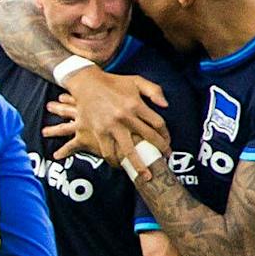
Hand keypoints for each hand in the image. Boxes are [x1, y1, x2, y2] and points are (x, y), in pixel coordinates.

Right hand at [43, 69, 170, 162]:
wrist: (86, 83)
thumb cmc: (113, 82)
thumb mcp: (137, 81)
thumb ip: (154, 91)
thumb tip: (166, 105)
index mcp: (136, 105)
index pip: (157, 123)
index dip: (165, 135)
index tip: (168, 143)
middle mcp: (125, 117)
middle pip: (147, 138)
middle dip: (158, 151)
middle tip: (163, 161)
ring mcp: (111, 126)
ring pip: (127, 150)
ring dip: (137, 164)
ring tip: (144, 174)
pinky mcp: (98, 132)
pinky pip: (107, 151)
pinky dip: (114, 161)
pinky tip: (120, 165)